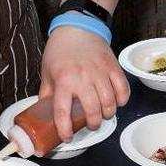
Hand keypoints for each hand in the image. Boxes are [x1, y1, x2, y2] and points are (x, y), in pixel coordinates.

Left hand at [39, 26, 129, 140]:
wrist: (77, 27)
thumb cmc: (59, 51)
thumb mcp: (46, 73)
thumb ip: (46, 94)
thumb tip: (43, 113)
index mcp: (63, 81)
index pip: (63, 112)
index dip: (64, 129)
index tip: (66, 137)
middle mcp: (82, 78)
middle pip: (92, 111)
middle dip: (93, 124)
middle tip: (91, 125)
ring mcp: (99, 72)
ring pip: (109, 103)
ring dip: (108, 114)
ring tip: (103, 115)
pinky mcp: (113, 67)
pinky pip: (123, 89)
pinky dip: (122, 100)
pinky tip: (116, 103)